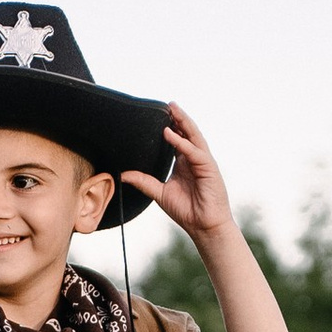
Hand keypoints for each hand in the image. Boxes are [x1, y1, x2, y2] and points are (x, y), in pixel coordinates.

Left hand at [121, 106, 234, 242]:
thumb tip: (123, 174)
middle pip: (187, 133)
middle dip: (178, 118)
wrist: (203, 226)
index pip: (177, 139)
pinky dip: (182, 143)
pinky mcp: (209, 168)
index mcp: (184, 162)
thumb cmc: (186, 210)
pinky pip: (194, 152)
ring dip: (184, 122)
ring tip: (173, 109)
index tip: (157, 115)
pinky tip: (170, 134)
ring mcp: (203, 162)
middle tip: (167, 104)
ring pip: (194, 137)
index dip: (170, 126)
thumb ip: (143, 181)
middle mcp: (194, 159)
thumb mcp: (159, 192)